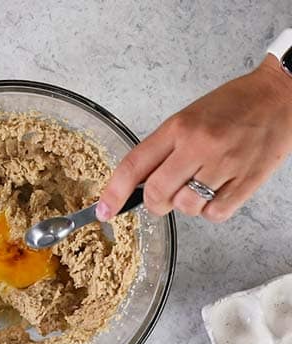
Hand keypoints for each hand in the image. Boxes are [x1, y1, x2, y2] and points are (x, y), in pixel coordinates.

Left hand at [97, 56, 291, 222]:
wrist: (281, 95)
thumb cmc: (233, 106)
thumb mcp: (189, 117)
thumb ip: (162, 149)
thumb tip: (134, 185)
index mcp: (179, 127)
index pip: (134, 166)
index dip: (113, 193)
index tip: (104, 211)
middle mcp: (199, 145)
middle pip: (156, 194)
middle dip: (155, 203)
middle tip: (163, 196)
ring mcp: (225, 164)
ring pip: (185, 207)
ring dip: (187, 204)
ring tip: (202, 183)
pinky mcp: (248, 180)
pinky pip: (214, 215)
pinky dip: (211, 210)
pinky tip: (218, 190)